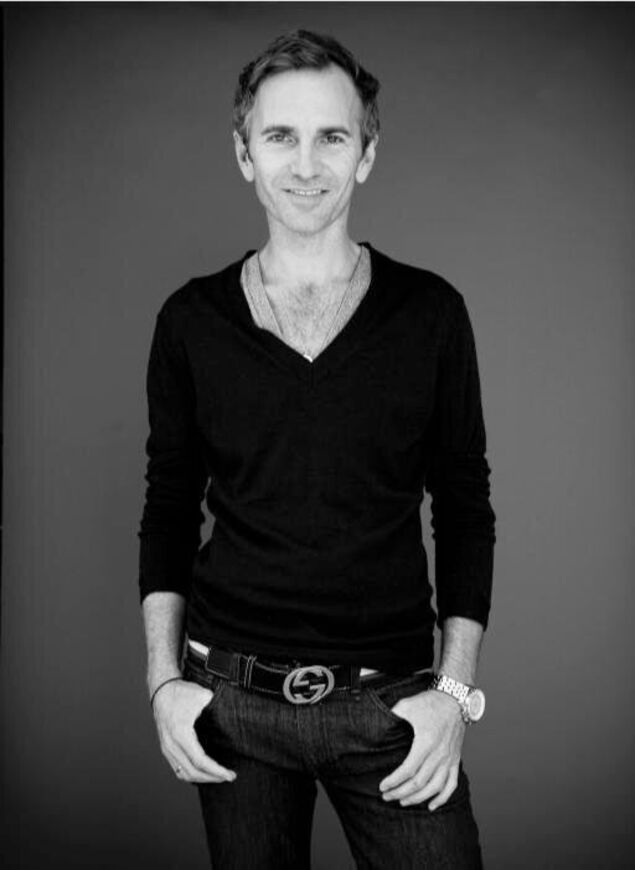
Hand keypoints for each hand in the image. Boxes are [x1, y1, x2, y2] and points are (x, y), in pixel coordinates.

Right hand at [151, 678, 236, 783]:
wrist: (162, 690)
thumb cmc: (182, 692)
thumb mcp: (203, 696)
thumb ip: (218, 706)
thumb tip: (235, 714)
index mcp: (181, 734)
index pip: (200, 761)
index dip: (216, 771)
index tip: (230, 774)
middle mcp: (171, 745)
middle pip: (193, 772)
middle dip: (213, 778)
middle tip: (229, 777)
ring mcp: (167, 748)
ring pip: (184, 774)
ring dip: (202, 779)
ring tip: (218, 777)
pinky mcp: (166, 749)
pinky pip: (178, 769)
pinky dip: (191, 775)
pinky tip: (203, 774)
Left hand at [378, 688, 464, 809]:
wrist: (455, 700)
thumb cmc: (430, 703)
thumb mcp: (407, 705)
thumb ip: (392, 715)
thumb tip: (376, 723)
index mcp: (426, 742)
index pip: (408, 770)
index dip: (394, 781)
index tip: (382, 786)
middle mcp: (439, 754)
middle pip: (419, 783)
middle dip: (400, 793)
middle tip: (387, 796)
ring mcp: (449, 759)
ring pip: (434, 787)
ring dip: (417, 798)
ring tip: (402, 801)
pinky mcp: (455, 760)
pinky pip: (452, 784)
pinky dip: (442, 798)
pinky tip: (431, 805)